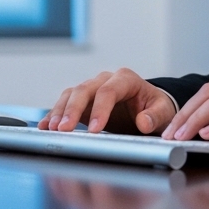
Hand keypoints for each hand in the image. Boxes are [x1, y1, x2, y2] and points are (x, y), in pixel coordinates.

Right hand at [40, 67, 175, 134]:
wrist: (149, 109)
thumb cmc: (156, 108)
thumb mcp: (163, 111)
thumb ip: (155, 116)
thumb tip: (144, 122)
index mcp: (126, 79)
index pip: (109, 90)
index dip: (100, 109)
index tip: (95, 129)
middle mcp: (106, 80)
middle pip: (84, 89)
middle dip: (73, 109)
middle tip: (65, 129)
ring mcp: (92, 89)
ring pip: (71, 94)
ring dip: (60, 111)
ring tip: (52, 129)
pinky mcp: (83, 101)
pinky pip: (65, 103)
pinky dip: (54, 114)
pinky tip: (46, 126)